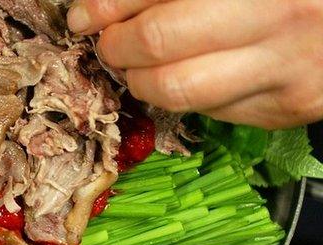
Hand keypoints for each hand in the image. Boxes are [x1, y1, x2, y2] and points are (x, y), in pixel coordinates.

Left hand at [68, 0, 322, 128]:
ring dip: (139, 80)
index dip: (109, 5)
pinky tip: (187, 76)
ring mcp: (283, 67)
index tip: (84, 15)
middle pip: (159, 40)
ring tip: (135, 66)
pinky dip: (184, 96)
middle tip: (108, 43)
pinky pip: (210, 110)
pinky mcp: (284, 107)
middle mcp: (275, 16)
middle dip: (116, 45)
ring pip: (177, 90)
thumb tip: (110, 3)